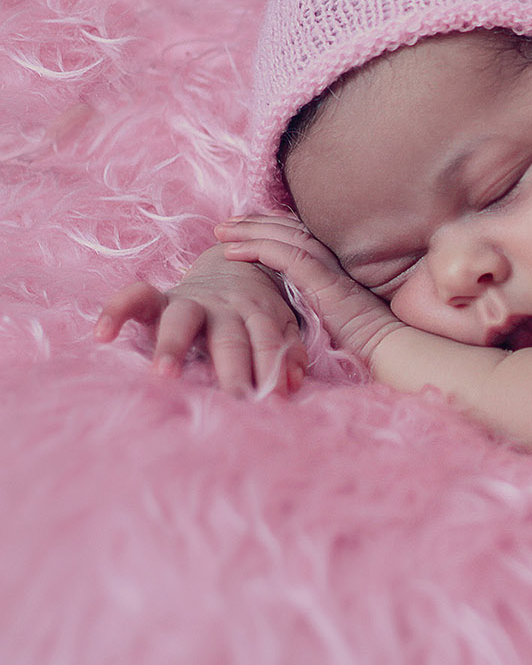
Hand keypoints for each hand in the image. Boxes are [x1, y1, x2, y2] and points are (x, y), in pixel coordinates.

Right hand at [95, 243, 305, 395]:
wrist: (232, 264)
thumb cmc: (256, 311)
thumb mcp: (281, 324)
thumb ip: (288, 349)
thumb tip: (295, 382)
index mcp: (259, 313)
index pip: (267, 342)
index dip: (272, 368)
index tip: (274, 400)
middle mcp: (226, 306)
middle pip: (230, 337)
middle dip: (232, 368)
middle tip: (234, 399)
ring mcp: (192, 300)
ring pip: (182, 318)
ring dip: (173, 344)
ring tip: (163, 374)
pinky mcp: (160, 297)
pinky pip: (135, 296)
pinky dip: (117, 310)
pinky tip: (102, 334)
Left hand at [214, 214, 403, 362]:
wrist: (386, 346)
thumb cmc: (362, 338)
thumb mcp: (334, 311)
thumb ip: (314, 297)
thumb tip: (288, 299)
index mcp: (335, 264)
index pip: (299, 233)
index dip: (271, 226)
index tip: (244, 228)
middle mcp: (333, 258)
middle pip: (289, 228)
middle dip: (254, 222)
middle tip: (225, 222)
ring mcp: (330, 267)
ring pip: (284, 236)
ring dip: (249, 231)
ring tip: (221, 232)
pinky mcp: (324, 280)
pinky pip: (286, 256)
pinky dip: (257, 249)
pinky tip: (233, 251)